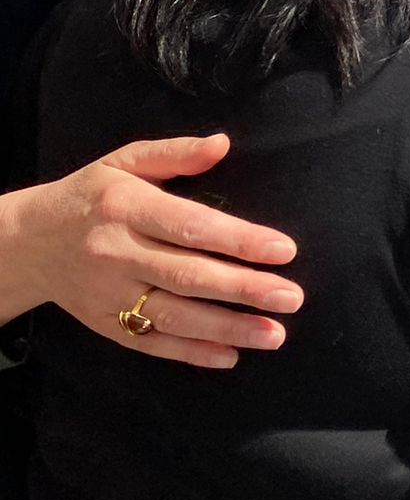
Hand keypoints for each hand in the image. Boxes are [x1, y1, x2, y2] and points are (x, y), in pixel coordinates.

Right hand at [7, 135, 301, 369]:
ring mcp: (108, 295)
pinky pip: (150, 343)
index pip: (191, 226)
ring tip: (275, 334)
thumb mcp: (124, 162)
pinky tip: (230, 356)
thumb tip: (223, 143)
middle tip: (292, 297)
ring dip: (227, 329)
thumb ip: (175, 153)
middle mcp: (116, 254)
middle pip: (187, 276)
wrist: (25, 243)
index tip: (285, 250)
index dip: (239, 240)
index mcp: (126, 208)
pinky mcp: (103, 325)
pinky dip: (191, 353)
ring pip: (173, 317)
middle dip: (244, 290)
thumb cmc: (91, 196)